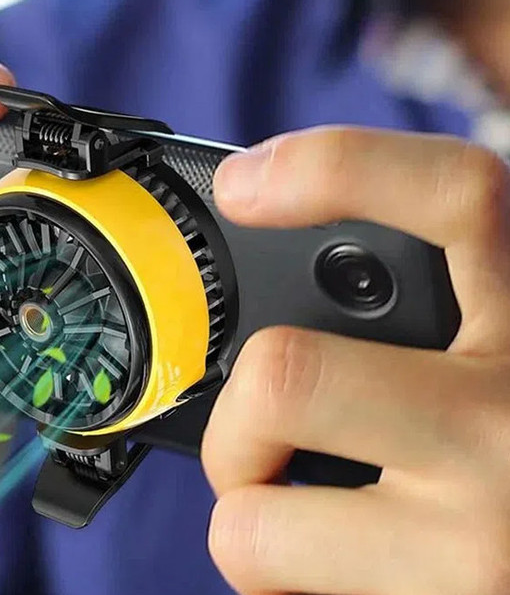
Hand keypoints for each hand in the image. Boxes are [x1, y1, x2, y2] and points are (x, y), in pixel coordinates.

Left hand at [203, 127, 509, 594]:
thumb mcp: (499, 347)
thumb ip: (417, 313)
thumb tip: (279, 280)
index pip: (452, 194)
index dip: (330, 166)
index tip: (243, 185)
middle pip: (284, 377)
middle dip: (237, 424)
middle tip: (257, 439)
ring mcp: (485, 541)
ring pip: (254, 525)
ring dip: (253, 520)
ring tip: (308, 521)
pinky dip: (290, 579)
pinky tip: (347, 567)